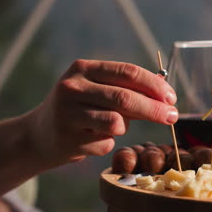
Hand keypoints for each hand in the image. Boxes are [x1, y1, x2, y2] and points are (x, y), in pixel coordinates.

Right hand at [26, 60, 177, 165]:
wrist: (39, 135)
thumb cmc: (78, 110)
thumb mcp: (96, 90)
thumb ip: (125, 89)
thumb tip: (165, 96)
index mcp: (83, 69)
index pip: (127, 72)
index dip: (154, 85)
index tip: (172, 98)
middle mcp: (73, 87)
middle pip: (125, 98)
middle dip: (155, 109)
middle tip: (173, 117)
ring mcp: (68, 113)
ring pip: (117, 122)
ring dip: (125, 127)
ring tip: (111, 127)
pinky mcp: (68, 138)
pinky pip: (106, 143)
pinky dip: (108, 143)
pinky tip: (91, 139)